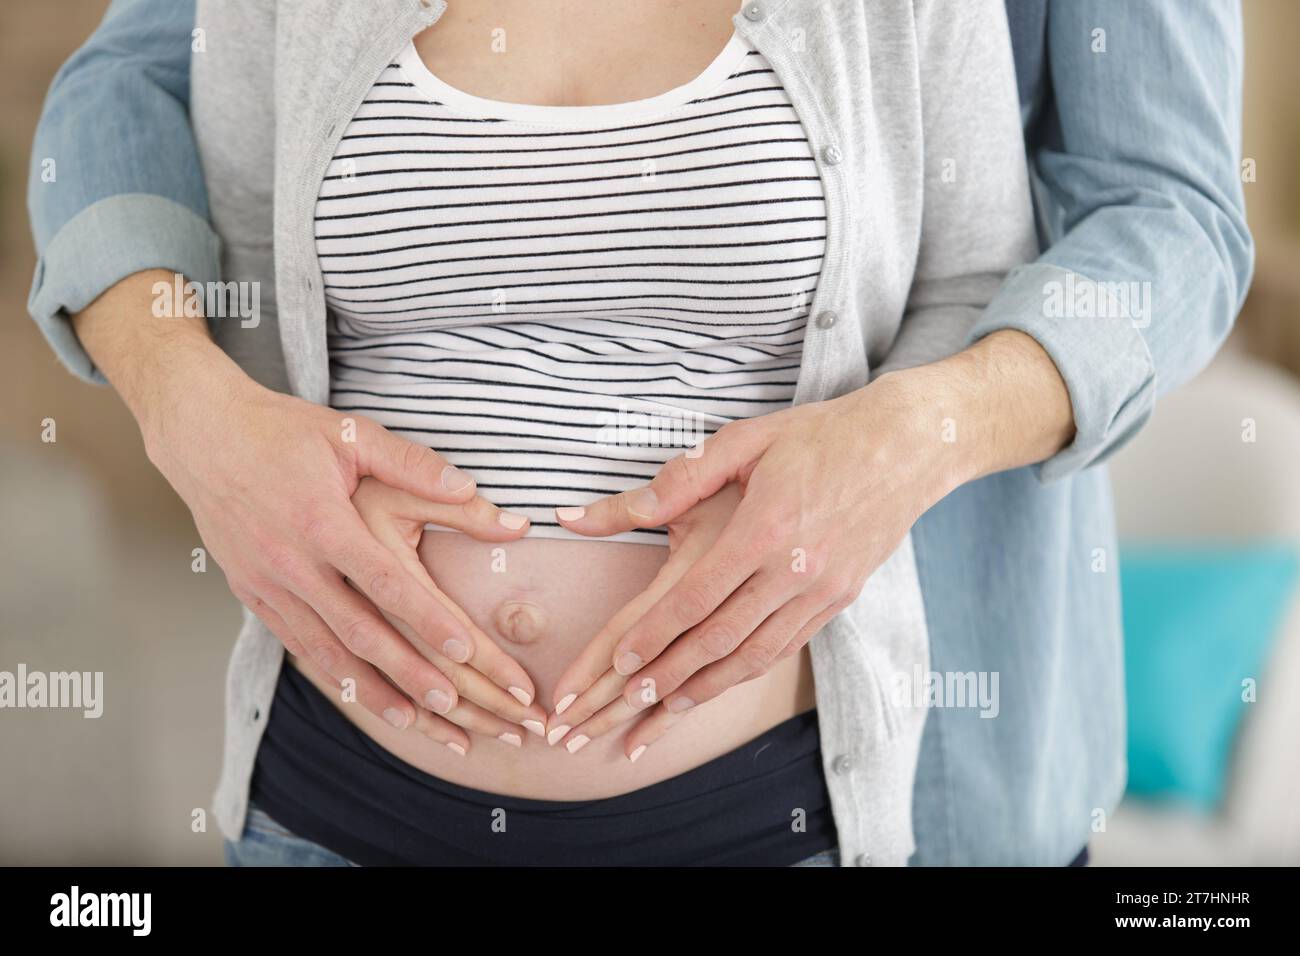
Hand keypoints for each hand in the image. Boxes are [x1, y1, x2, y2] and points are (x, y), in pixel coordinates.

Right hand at [141, 347, 532, 734]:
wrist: (201, 434)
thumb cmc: (283, 432)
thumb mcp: (351, 434)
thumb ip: (413, 464)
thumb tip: (471, 487)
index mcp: (322, 521)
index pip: (385, 582)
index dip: (427, 619)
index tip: (468, 649)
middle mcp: (291, 561)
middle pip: (359, 630)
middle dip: (409, 672)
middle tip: (455, 705)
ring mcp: (266, 583)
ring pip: (326, 651)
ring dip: (371, 689)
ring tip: (416, 720)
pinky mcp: (250, 594)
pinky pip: (297, 645)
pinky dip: (331, 675)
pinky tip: (362, 695)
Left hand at [547, 331, 1074, 758]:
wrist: (907, 445)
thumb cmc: (816, 436)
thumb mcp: (742, 441)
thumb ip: (675, 481)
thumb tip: (591, 509)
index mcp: (765, 527)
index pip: (696, 597)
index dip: (655, 634)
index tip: (620, 659)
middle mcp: (795, 568)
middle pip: (721, 637)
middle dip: (671, 672)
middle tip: (629, 697)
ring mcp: (824, 590)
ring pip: (756, 654)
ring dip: (708, 685)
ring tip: (665, 705)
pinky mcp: (841, 599)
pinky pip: (786, 647)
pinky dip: (748, 670)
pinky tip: (720, 681)